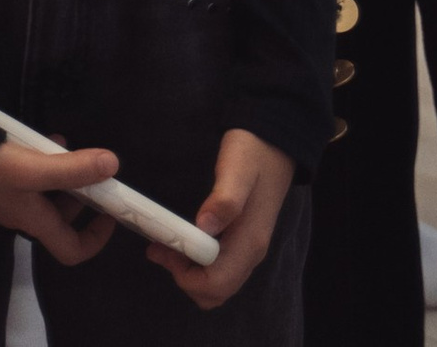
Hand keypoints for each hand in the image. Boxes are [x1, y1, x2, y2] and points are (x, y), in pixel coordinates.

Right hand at [0, 140, 117, 265]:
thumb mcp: (33, 168)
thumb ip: (72, 168)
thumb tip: (114, 165)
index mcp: (36, 222)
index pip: (72, 250)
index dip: (95, 239)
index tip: (110, 214)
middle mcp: (25, 215)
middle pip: (62, 218)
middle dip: (81, 194)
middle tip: (91, 168)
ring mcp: (11, 197)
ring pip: (48, 193)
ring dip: (63, 172)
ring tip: (66, 145)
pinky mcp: (0, 178)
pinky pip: (32, 176)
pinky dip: (43, 160)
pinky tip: (43, 138)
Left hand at [152, 126, 295, 310]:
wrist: (274, 142)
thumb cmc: (253, 151)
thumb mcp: (237, 167)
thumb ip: (225, 199)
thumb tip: (204, 227)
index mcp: (249, 242)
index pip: (216, 284)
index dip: (186, 276)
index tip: (166, 249)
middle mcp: (251, 254)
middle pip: (215, 293)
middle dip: (184, 278)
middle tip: (162, 248)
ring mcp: (247, 250)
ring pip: (216, 286)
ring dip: (188, 273)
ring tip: (167, 244)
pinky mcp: (242, 243)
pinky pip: (218, 270)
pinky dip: (196, 264)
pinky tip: (183, 239)